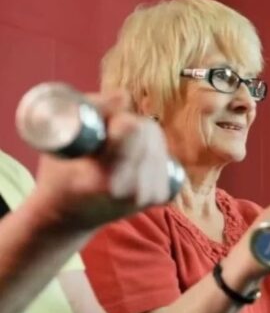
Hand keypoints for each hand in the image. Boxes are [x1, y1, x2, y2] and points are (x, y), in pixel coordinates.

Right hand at [30, 91, 175, 229]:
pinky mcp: (162, 196)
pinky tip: (135, 157)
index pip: (133, 128)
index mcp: (106, 178)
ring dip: (142, 135)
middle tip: (109, 132)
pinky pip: (167, 156)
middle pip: (149, 130)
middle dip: (131, 122)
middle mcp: (134, 190)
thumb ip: (92, 111)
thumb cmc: (59, 174)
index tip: (102, 124)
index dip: (118, 117)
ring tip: (119, 145)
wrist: (69, 216)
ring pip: (160, 141)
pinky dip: (152, 150)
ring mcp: (150, 196)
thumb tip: (125, 96)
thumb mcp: (61, 140)